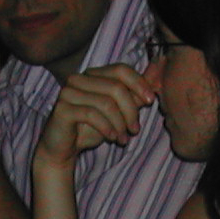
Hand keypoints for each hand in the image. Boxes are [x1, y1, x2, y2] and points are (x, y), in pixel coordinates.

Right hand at [35, 64, 151, 166]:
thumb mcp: (119, 112)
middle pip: (115, 87)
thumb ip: (136, 94)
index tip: (151, 101)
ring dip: (120, 123)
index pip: (121, 69)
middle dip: (131, 110)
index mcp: (93, 74)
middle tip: (135, 130)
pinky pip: (91, 115)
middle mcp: (78, 79)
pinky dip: (107, 127)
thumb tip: (158, 73)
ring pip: (105, 102)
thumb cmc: (91, 128)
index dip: (139, 83)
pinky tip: (112, 137)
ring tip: (124, 138)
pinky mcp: (62, 109)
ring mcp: (68, 92)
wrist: (63, 149)